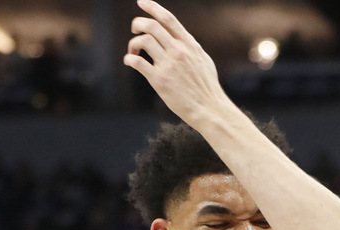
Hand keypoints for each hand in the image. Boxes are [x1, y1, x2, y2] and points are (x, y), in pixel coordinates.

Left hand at [123, 0, 229, 126]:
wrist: (209, 108)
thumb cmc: (206, 87)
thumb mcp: (203, 60)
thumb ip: (190, 47)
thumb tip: (181, 38)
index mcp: (189, 44)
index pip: (168, 19)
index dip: (152, 7)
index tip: (141, 2)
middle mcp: (178, 51)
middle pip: (152, 26)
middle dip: (138, 24)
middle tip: (134, 30)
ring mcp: (169, 65)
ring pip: (143, 41)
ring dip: (133, 43)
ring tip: (133, 51)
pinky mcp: (160, 80)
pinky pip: (138, 63)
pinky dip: (129, 59)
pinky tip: (130, 62)